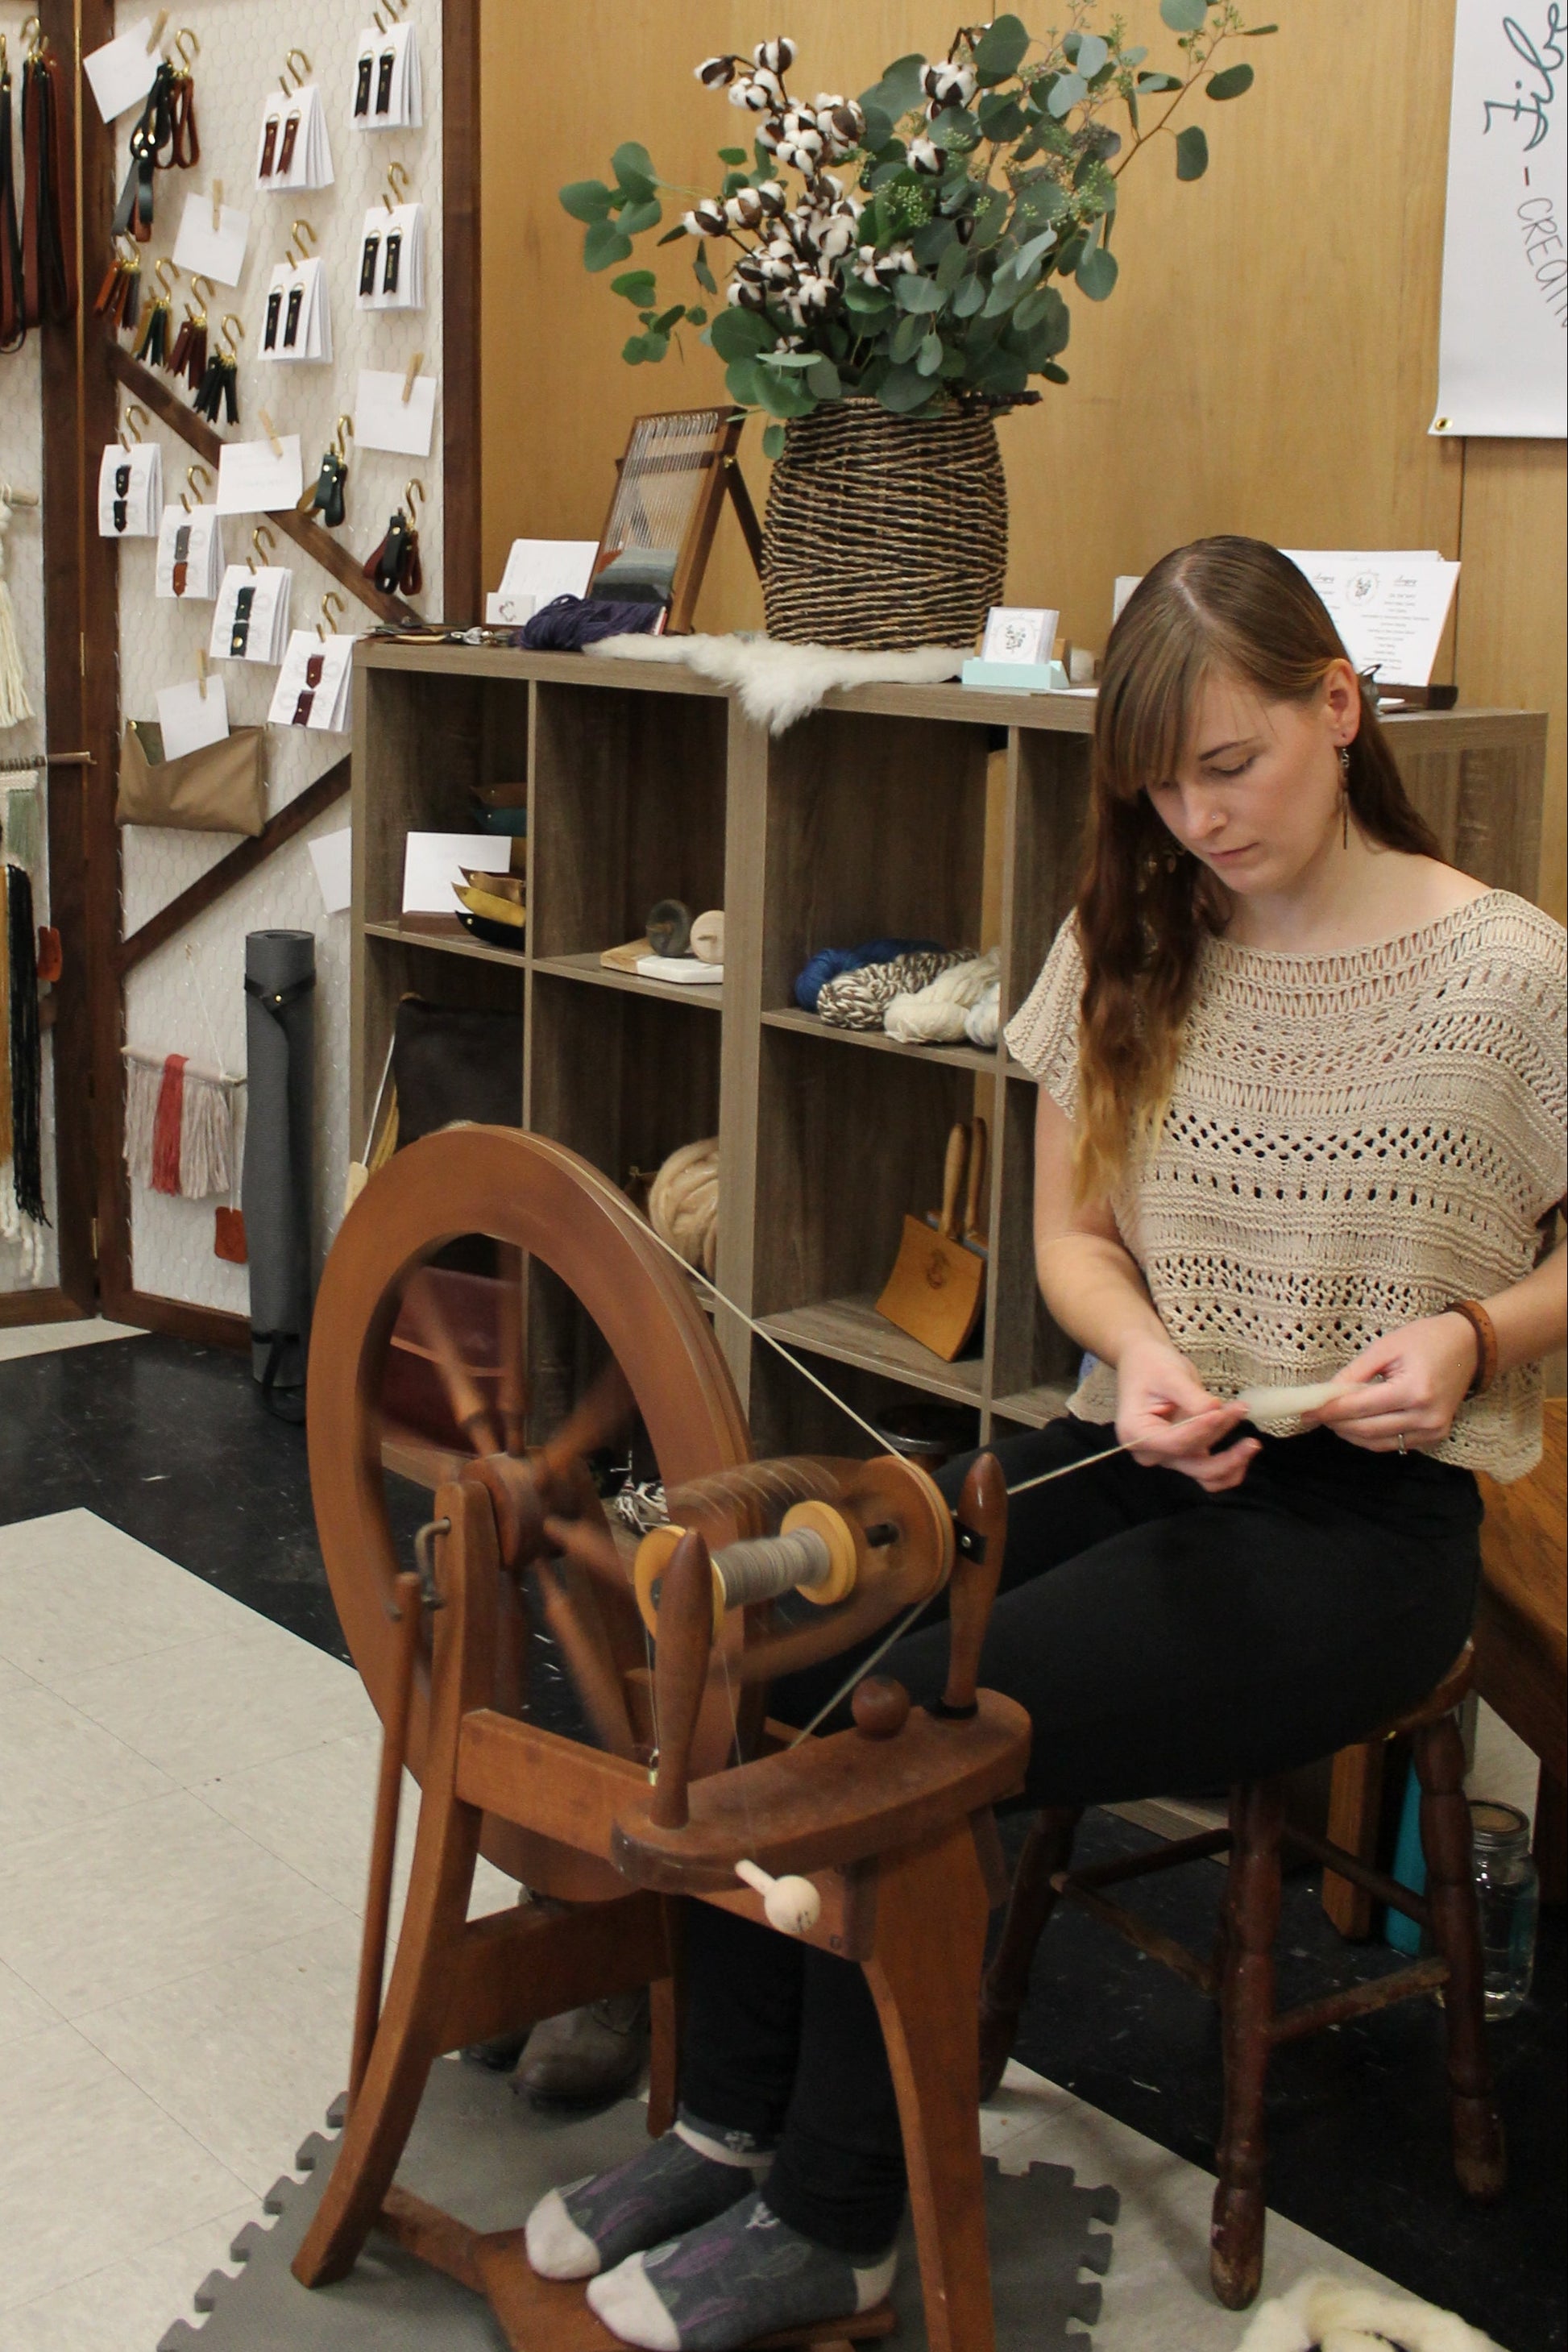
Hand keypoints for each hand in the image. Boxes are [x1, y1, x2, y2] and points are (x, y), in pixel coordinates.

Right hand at [1114, 1335, 1258, 1492]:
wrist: (1146, 1362)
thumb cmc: (1150, 1365)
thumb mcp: (1170, 1375)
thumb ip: (1193, 1397)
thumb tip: (1216, 1411)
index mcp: (1136, 1433)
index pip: (1177, 1442)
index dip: (1203, 1429)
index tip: (1223, 1412)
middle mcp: (1151, 1452)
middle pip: (1194, 1465)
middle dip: (1224, 1448)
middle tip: (1242, 1418)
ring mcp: (1169, 1456)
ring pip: (1207, 1473)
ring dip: (1232, 1460)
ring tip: (1249, 1439)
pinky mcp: (1185, 1454)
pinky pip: (1211, 1472)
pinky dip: (1230, 1465)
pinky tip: (1243, 1448)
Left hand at [1301, 1314, 1476, 1452]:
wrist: (1469, 1347)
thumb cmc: (1427, 1339)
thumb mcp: (1386, 1347)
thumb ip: (1355, 1373)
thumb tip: (1327, 1394)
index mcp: (1413, 1391)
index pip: (1359, 1408)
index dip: (1329, 1411)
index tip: (1305, 1411)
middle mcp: (1425, 1417)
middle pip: (1366, 1429)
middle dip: (1336, 1424)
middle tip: (1314, 1415)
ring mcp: (1433, 1431)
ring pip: (1377, 1443)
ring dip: (1350, 1434)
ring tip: (1332, 1419)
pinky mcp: (1435, 1437)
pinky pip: (1393, 1444)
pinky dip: (1371, 1437)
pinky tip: (1357, 1424)